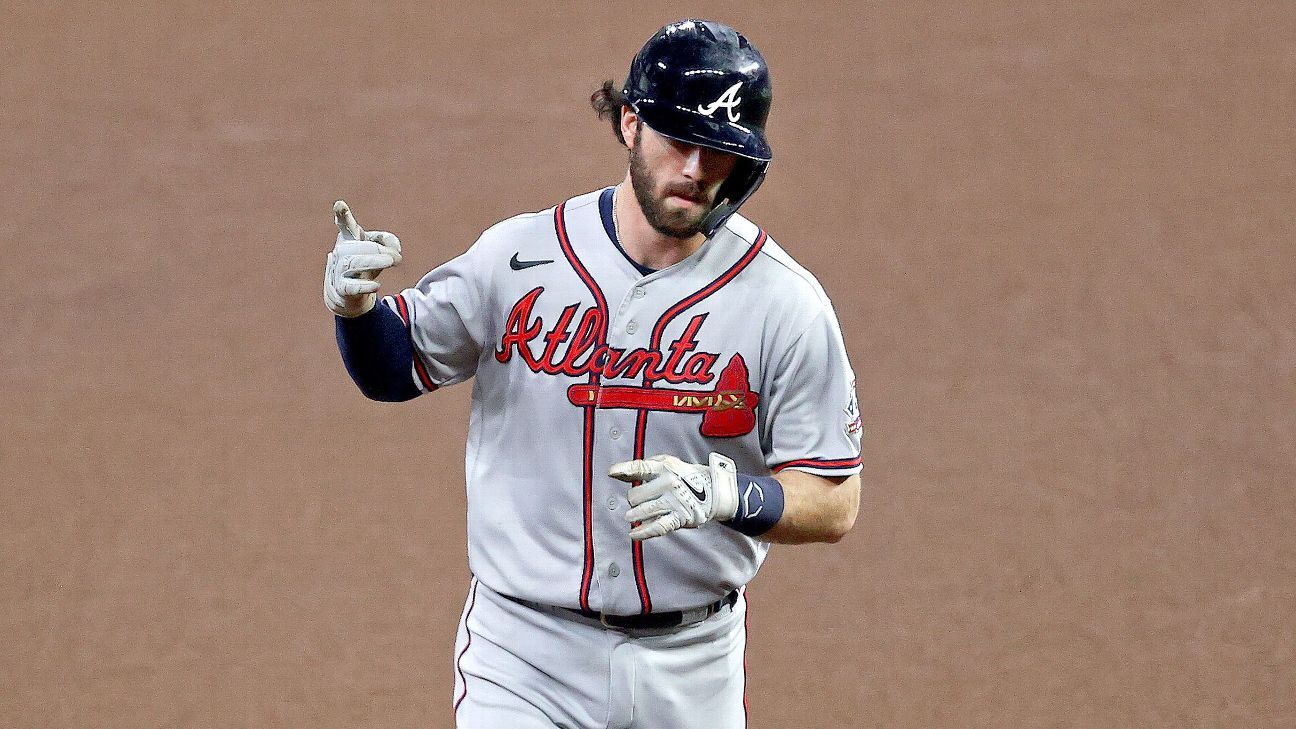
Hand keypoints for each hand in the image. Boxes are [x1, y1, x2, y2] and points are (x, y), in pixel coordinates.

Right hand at [324, 200, 402, 316]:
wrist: (349, 294)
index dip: (342, 214)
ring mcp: (339, 270)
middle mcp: (341, 252)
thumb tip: (395, 252)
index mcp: (349, 238)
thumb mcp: (379, 247)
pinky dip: (364, 286)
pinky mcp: (342, 289)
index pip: (345, 224)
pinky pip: (351, 287)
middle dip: (378, 250)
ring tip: (391, 262)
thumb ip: (389, 241)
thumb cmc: (365, 263)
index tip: (340, 205)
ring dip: (373, 261)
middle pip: (358, 247)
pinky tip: (377, 286)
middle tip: (396, 258)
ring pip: (353, 263)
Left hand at [608, 453, 739, 540]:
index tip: (612, 473)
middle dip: (633, 500)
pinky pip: (658, 526)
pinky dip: (644, 532)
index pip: (641, 468)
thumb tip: (615, 473)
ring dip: (634, 516)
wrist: (712, 490)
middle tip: (639, 500)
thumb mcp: (666, 464)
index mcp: (664, 467)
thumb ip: (642, 468)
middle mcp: (669, 483)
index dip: (624, 470)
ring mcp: (674, 501)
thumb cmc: (683, 476)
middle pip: (636, 495)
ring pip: (643, 512)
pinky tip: (634, 534)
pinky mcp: (680, 517)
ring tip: (632, 517)